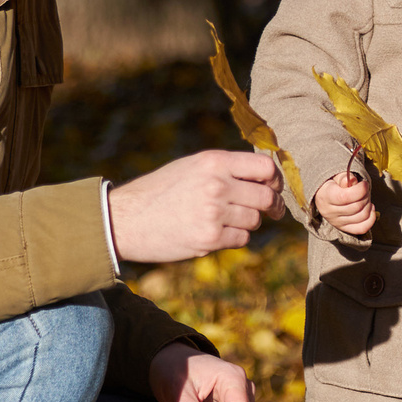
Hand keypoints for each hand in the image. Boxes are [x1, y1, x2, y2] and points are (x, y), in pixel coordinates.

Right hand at [108, 150, 281, 264]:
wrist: (126, 220)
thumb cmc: (160, 192)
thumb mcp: (191, 167)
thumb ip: (225, 169)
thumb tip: (264, 178)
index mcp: (213, 161)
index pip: (265, 167)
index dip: (275, 180)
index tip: (274, 188)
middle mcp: (217, 184)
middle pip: (266, 197)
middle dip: (272, 206)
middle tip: (273, 212)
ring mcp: (214, 212)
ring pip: (255, 220)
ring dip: (248, 223)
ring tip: (226, 221)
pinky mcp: (210, 238)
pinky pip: (242, 239)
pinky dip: (235, 238)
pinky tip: (216, 233)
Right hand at [312, 169, 375, 235]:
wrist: (325, 195)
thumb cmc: (333, 184)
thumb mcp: (336, 176)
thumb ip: (344, 177)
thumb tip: (352, 180)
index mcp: (325, 196)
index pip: (345, 197)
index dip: (360, 190)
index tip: (364, 184)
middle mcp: (329, 212)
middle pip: (356, 206)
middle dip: (366, 195)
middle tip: (365, 189)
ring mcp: (336, 222)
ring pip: (362, 216)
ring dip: (369, 205)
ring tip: (366, 197)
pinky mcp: (344, 228)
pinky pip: (362, 228)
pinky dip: (371, 218)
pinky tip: (370, 208)